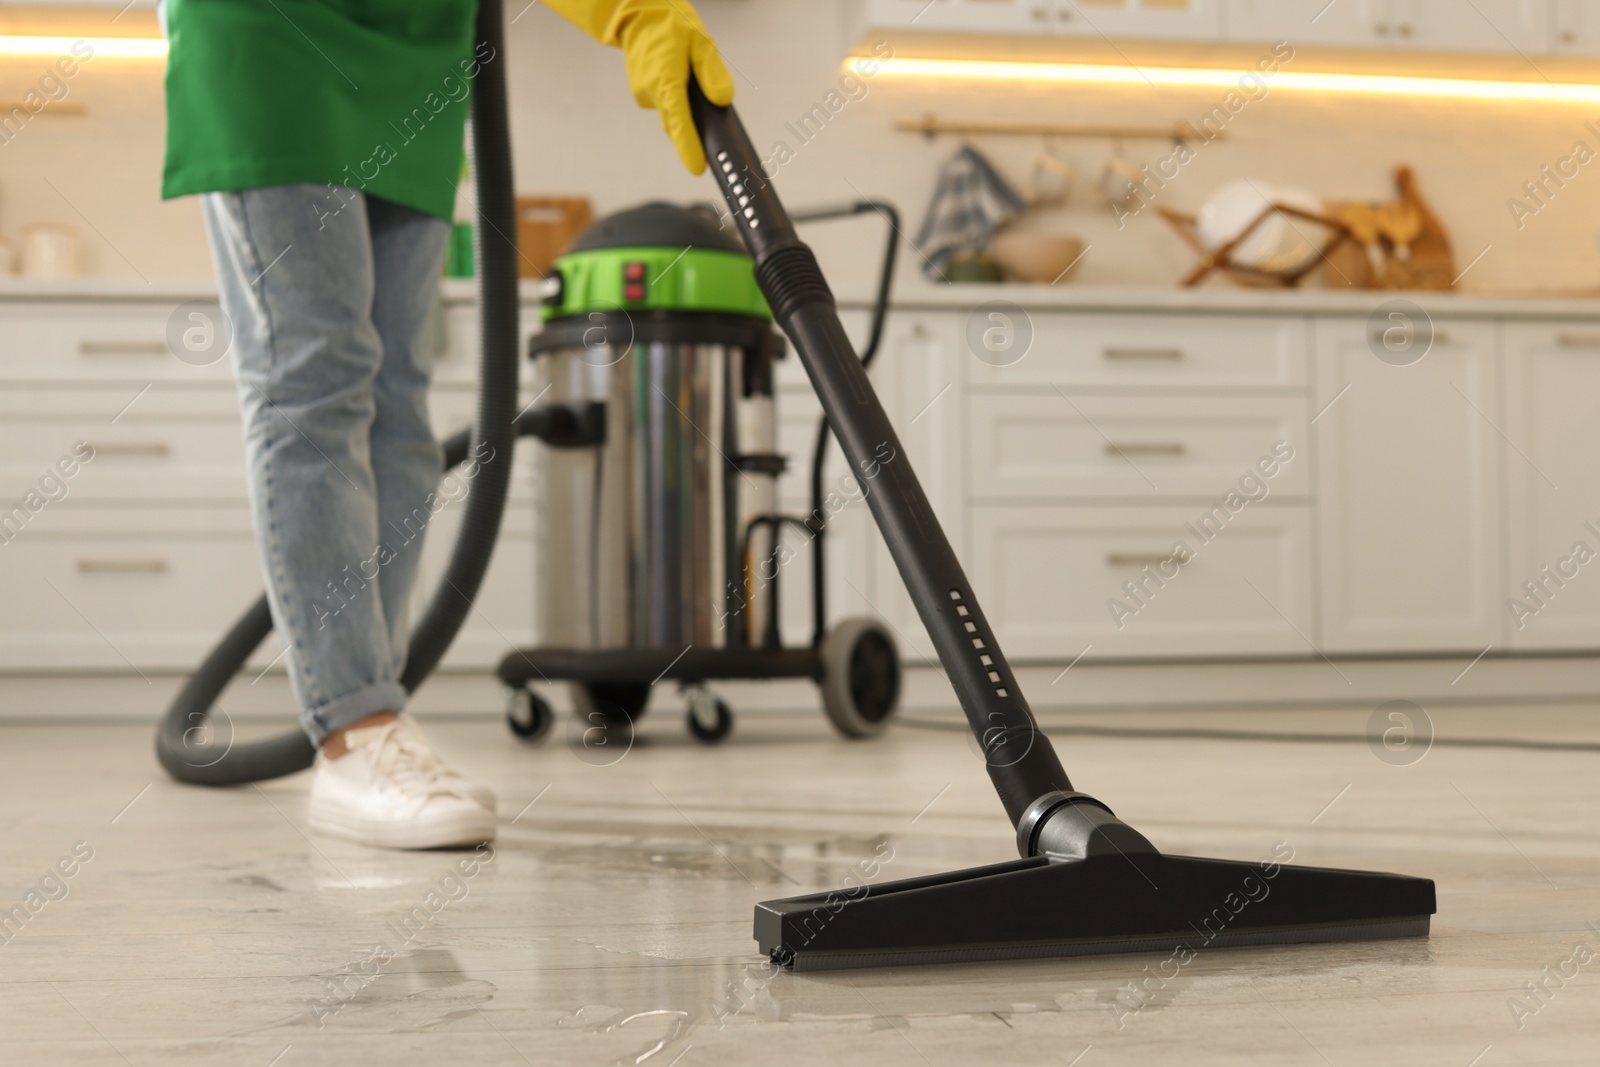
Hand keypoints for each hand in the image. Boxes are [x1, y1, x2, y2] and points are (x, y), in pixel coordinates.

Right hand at [545, 0, 734, 173]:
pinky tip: (679, 79)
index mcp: (666, 79)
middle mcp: (652, 92)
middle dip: (695, 127)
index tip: (698, 168)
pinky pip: (666, 104)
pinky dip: (676, 99)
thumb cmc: (670, 23)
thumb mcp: (701, 41)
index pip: (678, 121)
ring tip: (689, 79)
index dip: (688, 147)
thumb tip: (723, 99)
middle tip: (709, 118)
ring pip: (673, 113)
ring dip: (685, 107)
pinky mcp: (643, 94)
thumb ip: (712, 73)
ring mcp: (645, 95)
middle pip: (678, 123)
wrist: (636, 13)